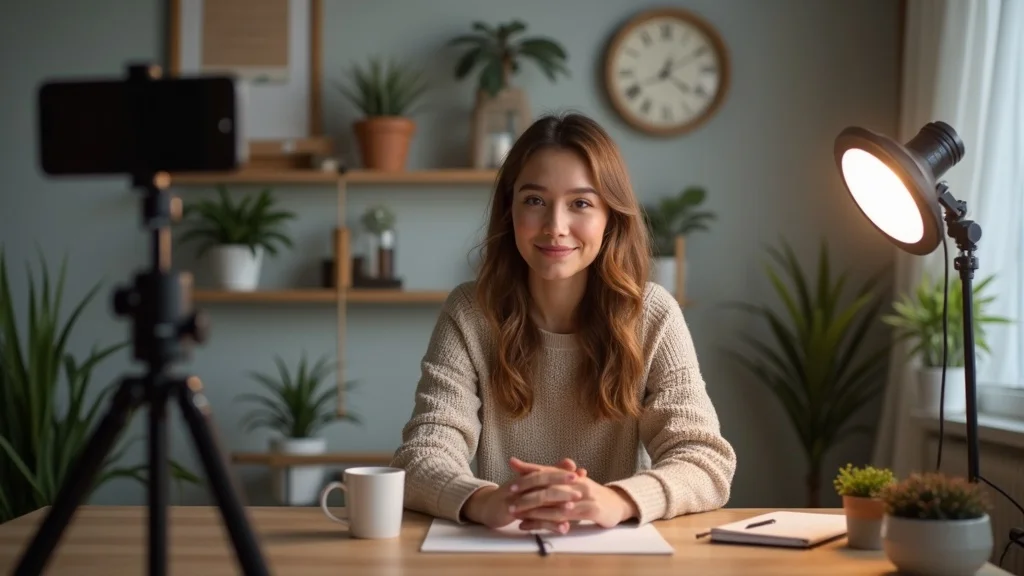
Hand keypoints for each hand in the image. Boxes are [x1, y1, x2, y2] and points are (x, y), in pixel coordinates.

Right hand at [462, 457, 582, 528]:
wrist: (487, 506)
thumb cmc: (513, 494)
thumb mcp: (530, 481)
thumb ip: (551, 472)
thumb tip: (572, 463)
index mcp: (527, 476)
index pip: (546, 471)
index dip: (562, 472)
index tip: (580, 472)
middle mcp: (521, 485)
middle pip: (542, 484)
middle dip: (561, 487)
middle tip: (580, 490)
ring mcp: (515, 499)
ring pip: (537, 502)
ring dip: (555, 506)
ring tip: (572, 508)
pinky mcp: (511, 514)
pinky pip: (532, 520)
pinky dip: (549, 524)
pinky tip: (563, 528)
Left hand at [509, 474, 637, 532]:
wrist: (617, 504)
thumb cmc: (591, 494)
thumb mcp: (574, 482)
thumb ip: (555, 477)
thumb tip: (534, 469)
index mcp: (571, 475)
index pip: (548, 469)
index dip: (530, 470)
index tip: (512, 470)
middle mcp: (577, 482)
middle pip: (548, 484)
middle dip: (528, 488)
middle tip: (510, 492)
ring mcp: (584, 496)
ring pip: (554, 501)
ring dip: (533, 507)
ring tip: (516, 511)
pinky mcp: (591, 510)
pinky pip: (565, 516)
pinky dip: (548, 521)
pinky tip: (536, 524)